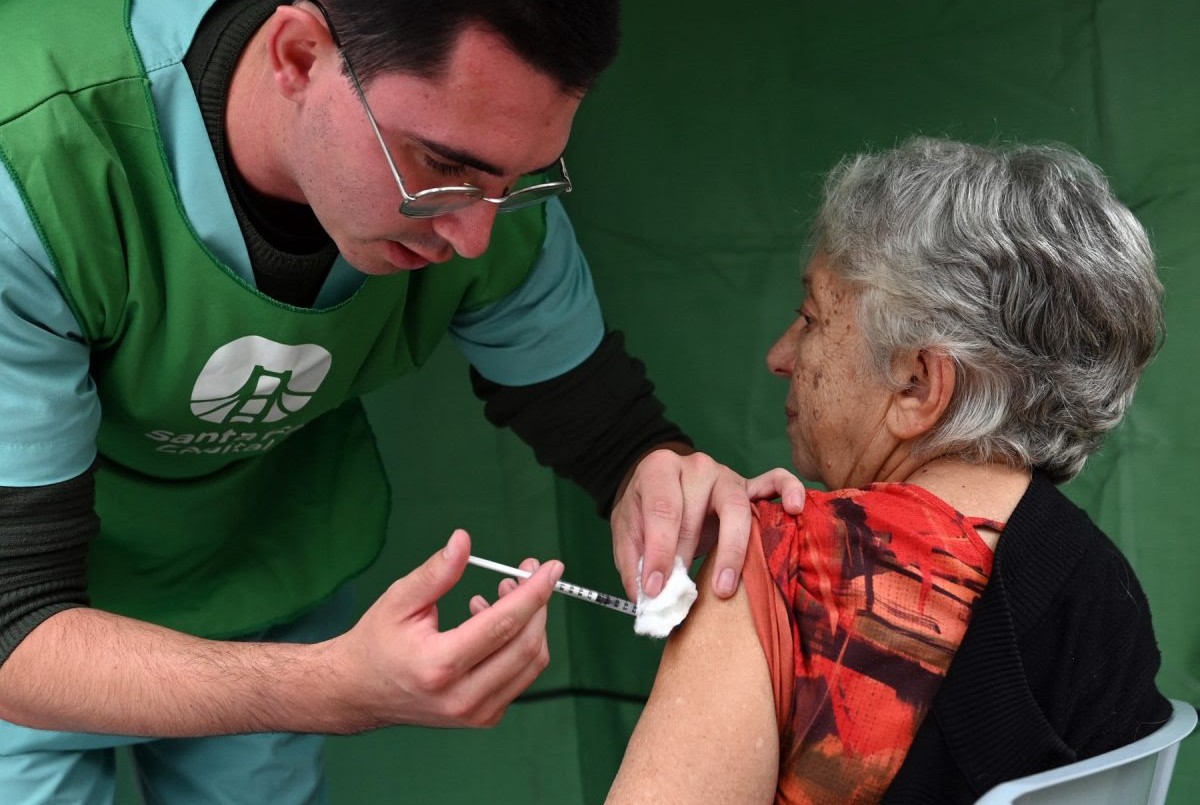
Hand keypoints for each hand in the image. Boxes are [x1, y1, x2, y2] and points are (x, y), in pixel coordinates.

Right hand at [328, 529, 561, 730]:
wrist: (358, 692)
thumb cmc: (377, 642)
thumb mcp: (399, 600)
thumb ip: (436, 572)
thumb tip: (463, 541)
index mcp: (439, 666)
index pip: (502, 626)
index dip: (533, 593)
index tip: (550, 568)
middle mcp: (461, 696)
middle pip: (526, 646)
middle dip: (538, 604)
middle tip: (526, 573)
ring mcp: (476, 713)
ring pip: (531, 664)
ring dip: (530, 623)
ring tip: (503, 593)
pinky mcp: (484, 717)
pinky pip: (521, 677)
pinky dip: (519, 645)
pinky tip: (492, 623)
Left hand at [610, 450, 805, 601]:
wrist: (661, 485)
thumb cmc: (645, 510)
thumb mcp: (627, 531)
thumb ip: (633, 563)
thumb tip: (648, 599)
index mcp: (659, 469)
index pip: (662, 509)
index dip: (659, 551)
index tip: (655, 589)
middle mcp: (696, 467)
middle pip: (697, 511)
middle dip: (688, 555)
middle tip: (683, 595)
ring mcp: (726, 475)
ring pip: (736, 507)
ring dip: (731, 550)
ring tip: (724, 587)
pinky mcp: (750, 486)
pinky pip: (775, 482)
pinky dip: (789, 490)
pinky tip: (794, 510)